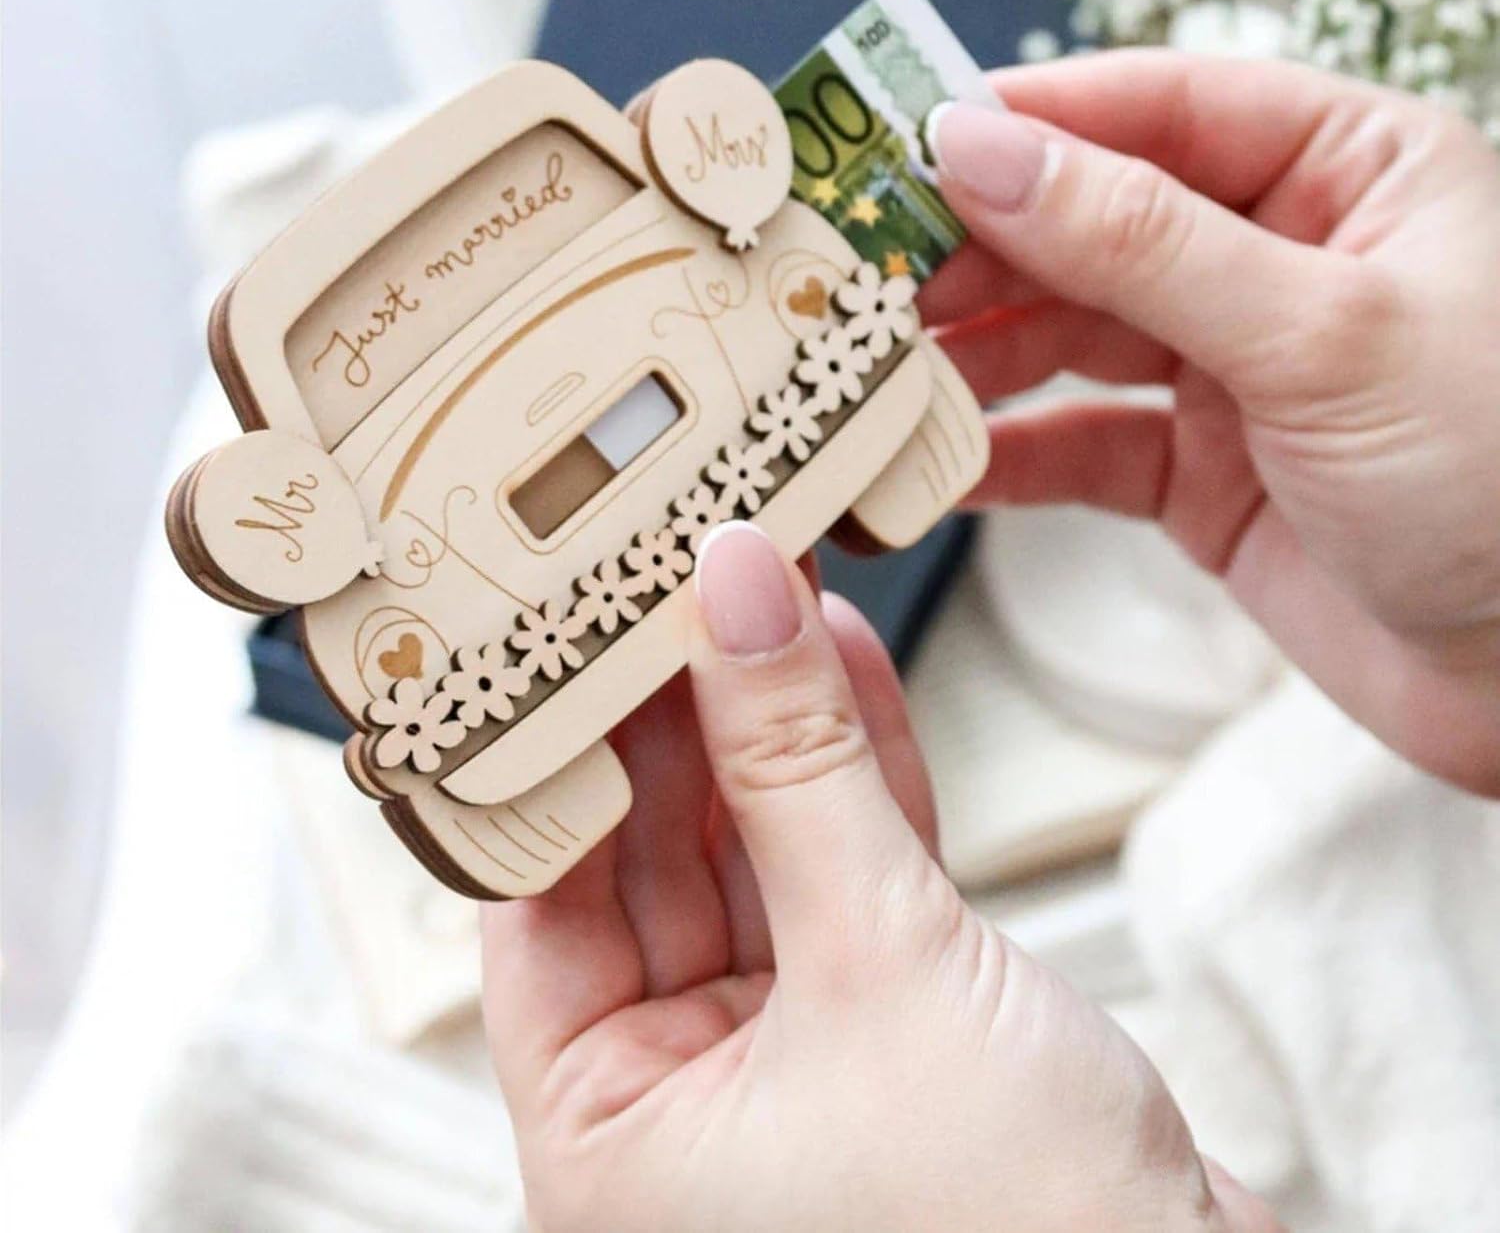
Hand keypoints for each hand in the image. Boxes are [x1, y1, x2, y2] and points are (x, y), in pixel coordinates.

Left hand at [482, 523, 1277, 1232]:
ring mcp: (785, 1058)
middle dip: (682, 714)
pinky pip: (841, 873)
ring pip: (755, 851)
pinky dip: (851, 774)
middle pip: (653, 861)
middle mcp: (680, 1107)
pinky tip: (840, 661)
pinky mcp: (882, 1021)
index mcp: (611, 1141)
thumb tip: (737, 602)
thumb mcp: (883, 963)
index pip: (541, 900)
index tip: (581, 626)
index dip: (567, 750)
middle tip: (687, 582)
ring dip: (773, 724)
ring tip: (766, 592)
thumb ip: (801, 769)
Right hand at [927, 51, 1499, 792]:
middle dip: (978, 251)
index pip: (1157, 108)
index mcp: (1346, 169)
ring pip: (1071, 335)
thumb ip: (1140, 242)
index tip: (903, 145)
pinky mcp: (1203, 472)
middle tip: (862, 276)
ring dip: (976, 354)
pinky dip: (1013, 454)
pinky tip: (943, 463)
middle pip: (1091, 222)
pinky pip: (1083, 443)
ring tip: (879, 370)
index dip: (1027, 120)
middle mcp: (1281, 256)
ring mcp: (1235, 369)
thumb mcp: (1320, 334)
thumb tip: (982, 152)